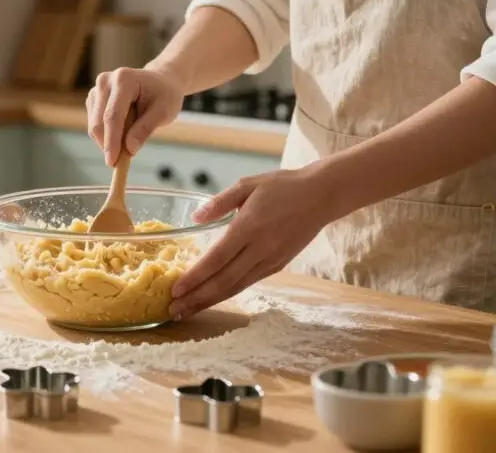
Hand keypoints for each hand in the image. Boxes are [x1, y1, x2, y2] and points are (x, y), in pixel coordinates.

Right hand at [86, 67, 185, 165]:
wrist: (160, 81)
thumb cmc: (165, 95)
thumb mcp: (164, 112)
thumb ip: (146, 129)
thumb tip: (130, 149)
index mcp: (124, 80)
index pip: (113, 115)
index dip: (111, 141)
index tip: (112, 162)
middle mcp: (105, 81)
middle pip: (99, 122)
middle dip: (109, 145)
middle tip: (123, 162)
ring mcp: (97, 89)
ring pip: (94, 126)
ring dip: (108, 141)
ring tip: (131, 138)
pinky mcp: (93, 98)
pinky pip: (95, 125)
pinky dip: (107, 135)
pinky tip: (123, 131)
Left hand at [168, 166, 337, 318]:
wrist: (322, 195)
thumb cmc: (282, 186)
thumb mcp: (248, 184)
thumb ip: (220, 202)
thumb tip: (195, 217)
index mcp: (249, 227)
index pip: (216, 259)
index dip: (195, 277)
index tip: (175, 289)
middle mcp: (260, 249)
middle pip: (224, 281)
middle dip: (197, 298)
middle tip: (173, 310)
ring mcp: (271, 260)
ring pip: (236, 287)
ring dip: (210, 301)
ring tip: (188, 311)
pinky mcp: (278, 265)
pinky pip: (249, 283)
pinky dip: (229, 293)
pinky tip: (213, 298)